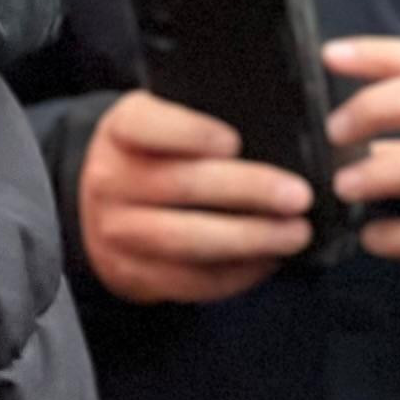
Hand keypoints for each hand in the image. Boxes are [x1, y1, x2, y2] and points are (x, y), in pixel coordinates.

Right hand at [77, 88, 311, 302]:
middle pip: (181, 185)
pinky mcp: (132, 274)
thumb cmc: (155, 155)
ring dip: (250, 239)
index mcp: (121, 131)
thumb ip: (205, 118)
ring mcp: (117, 231)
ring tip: (296, 233)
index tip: (234, 141)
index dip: (190, 133)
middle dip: (248, 191)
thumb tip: (281, 133)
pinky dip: (236, 274)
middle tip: (298, 196)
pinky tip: (270, 259)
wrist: (100, 206)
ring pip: (186, 240)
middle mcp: (111, 180)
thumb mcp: (163, 121)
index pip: (148, 126)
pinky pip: (189, 280)